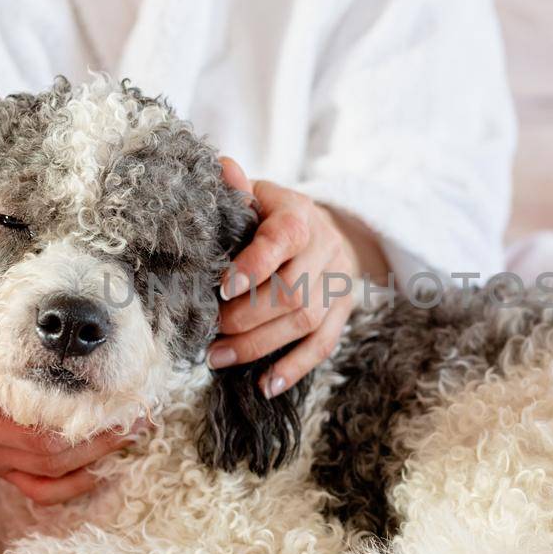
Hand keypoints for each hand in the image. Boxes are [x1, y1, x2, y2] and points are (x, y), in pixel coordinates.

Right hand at [0, 327, 136, 505]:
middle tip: (136, 417)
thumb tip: (80, 315)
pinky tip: (101, 470)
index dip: (90, 406)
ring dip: (95, 455)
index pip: (39, 407)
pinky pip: (38, 490)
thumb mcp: (1, 312)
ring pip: (48, 467)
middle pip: (46, 442)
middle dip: (101, 433)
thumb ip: (30, 316)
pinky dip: (73, 485)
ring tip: (129, 434)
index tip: (128, 393)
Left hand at [208, 159, 389, 396]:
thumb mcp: (261, 196)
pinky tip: (265, 385)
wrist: (333, 229)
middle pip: (291, 293)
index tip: (223, 286)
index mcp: (301, 217)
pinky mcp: (343, 313)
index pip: (282, 240)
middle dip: (246, 317)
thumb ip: (239, 190)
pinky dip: (294, 368)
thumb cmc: (279, 215)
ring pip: (305, 323)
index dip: (255, 265)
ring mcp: (338, 286)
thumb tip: (222, 167)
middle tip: (209, 332)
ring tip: (219, 358)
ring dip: (259, 345)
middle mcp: (326, 251)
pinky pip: (323, 345)